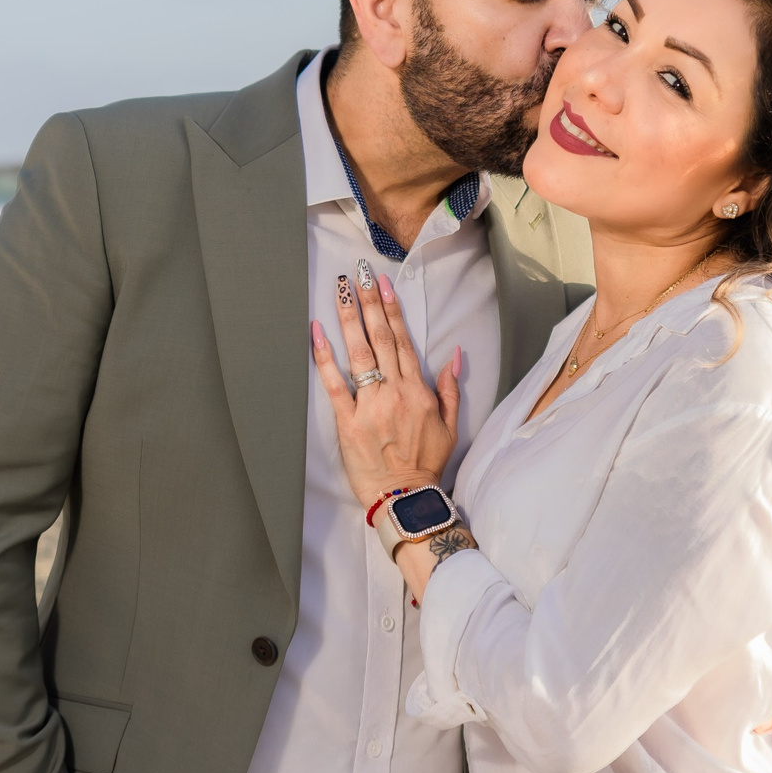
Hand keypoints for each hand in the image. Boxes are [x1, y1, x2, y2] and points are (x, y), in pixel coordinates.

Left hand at [310, 269, 462, 513]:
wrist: (406, 498)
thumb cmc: (426, 464)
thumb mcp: (450, 426)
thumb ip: (450, 388)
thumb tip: (455, 356)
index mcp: (418, 390)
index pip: (402, 341)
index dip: (391, 309)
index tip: (383, 284)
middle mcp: (394, 392)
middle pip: (380, 338)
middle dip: (369, 302)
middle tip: (359, 274)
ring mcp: (370, 405)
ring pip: (358, 353)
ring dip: (348, 318)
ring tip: (340, 291)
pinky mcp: (348, 422)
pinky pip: (334, 385)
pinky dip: (324, 358)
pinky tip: (316, 333)